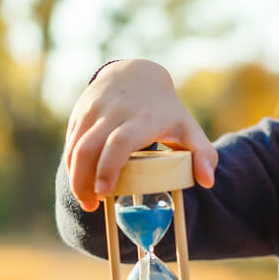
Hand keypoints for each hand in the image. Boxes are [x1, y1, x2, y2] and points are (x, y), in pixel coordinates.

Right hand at [63, 58, 217, 211]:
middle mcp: (114, 113)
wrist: (136, 74)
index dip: (108, 168)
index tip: (105, 193)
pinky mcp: (80, 112)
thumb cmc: (165, 110)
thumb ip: (203, 155)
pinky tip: (81, 180)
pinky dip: (72, 164)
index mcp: (141, 119)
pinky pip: (70, 142)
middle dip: (83, 181)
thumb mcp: (189, 128)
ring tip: (86, 199)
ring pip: (74, 147)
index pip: (119, 143)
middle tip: (92, 205)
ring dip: (74, 177)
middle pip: (88, 148)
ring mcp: (93, 110)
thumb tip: (207, 183)